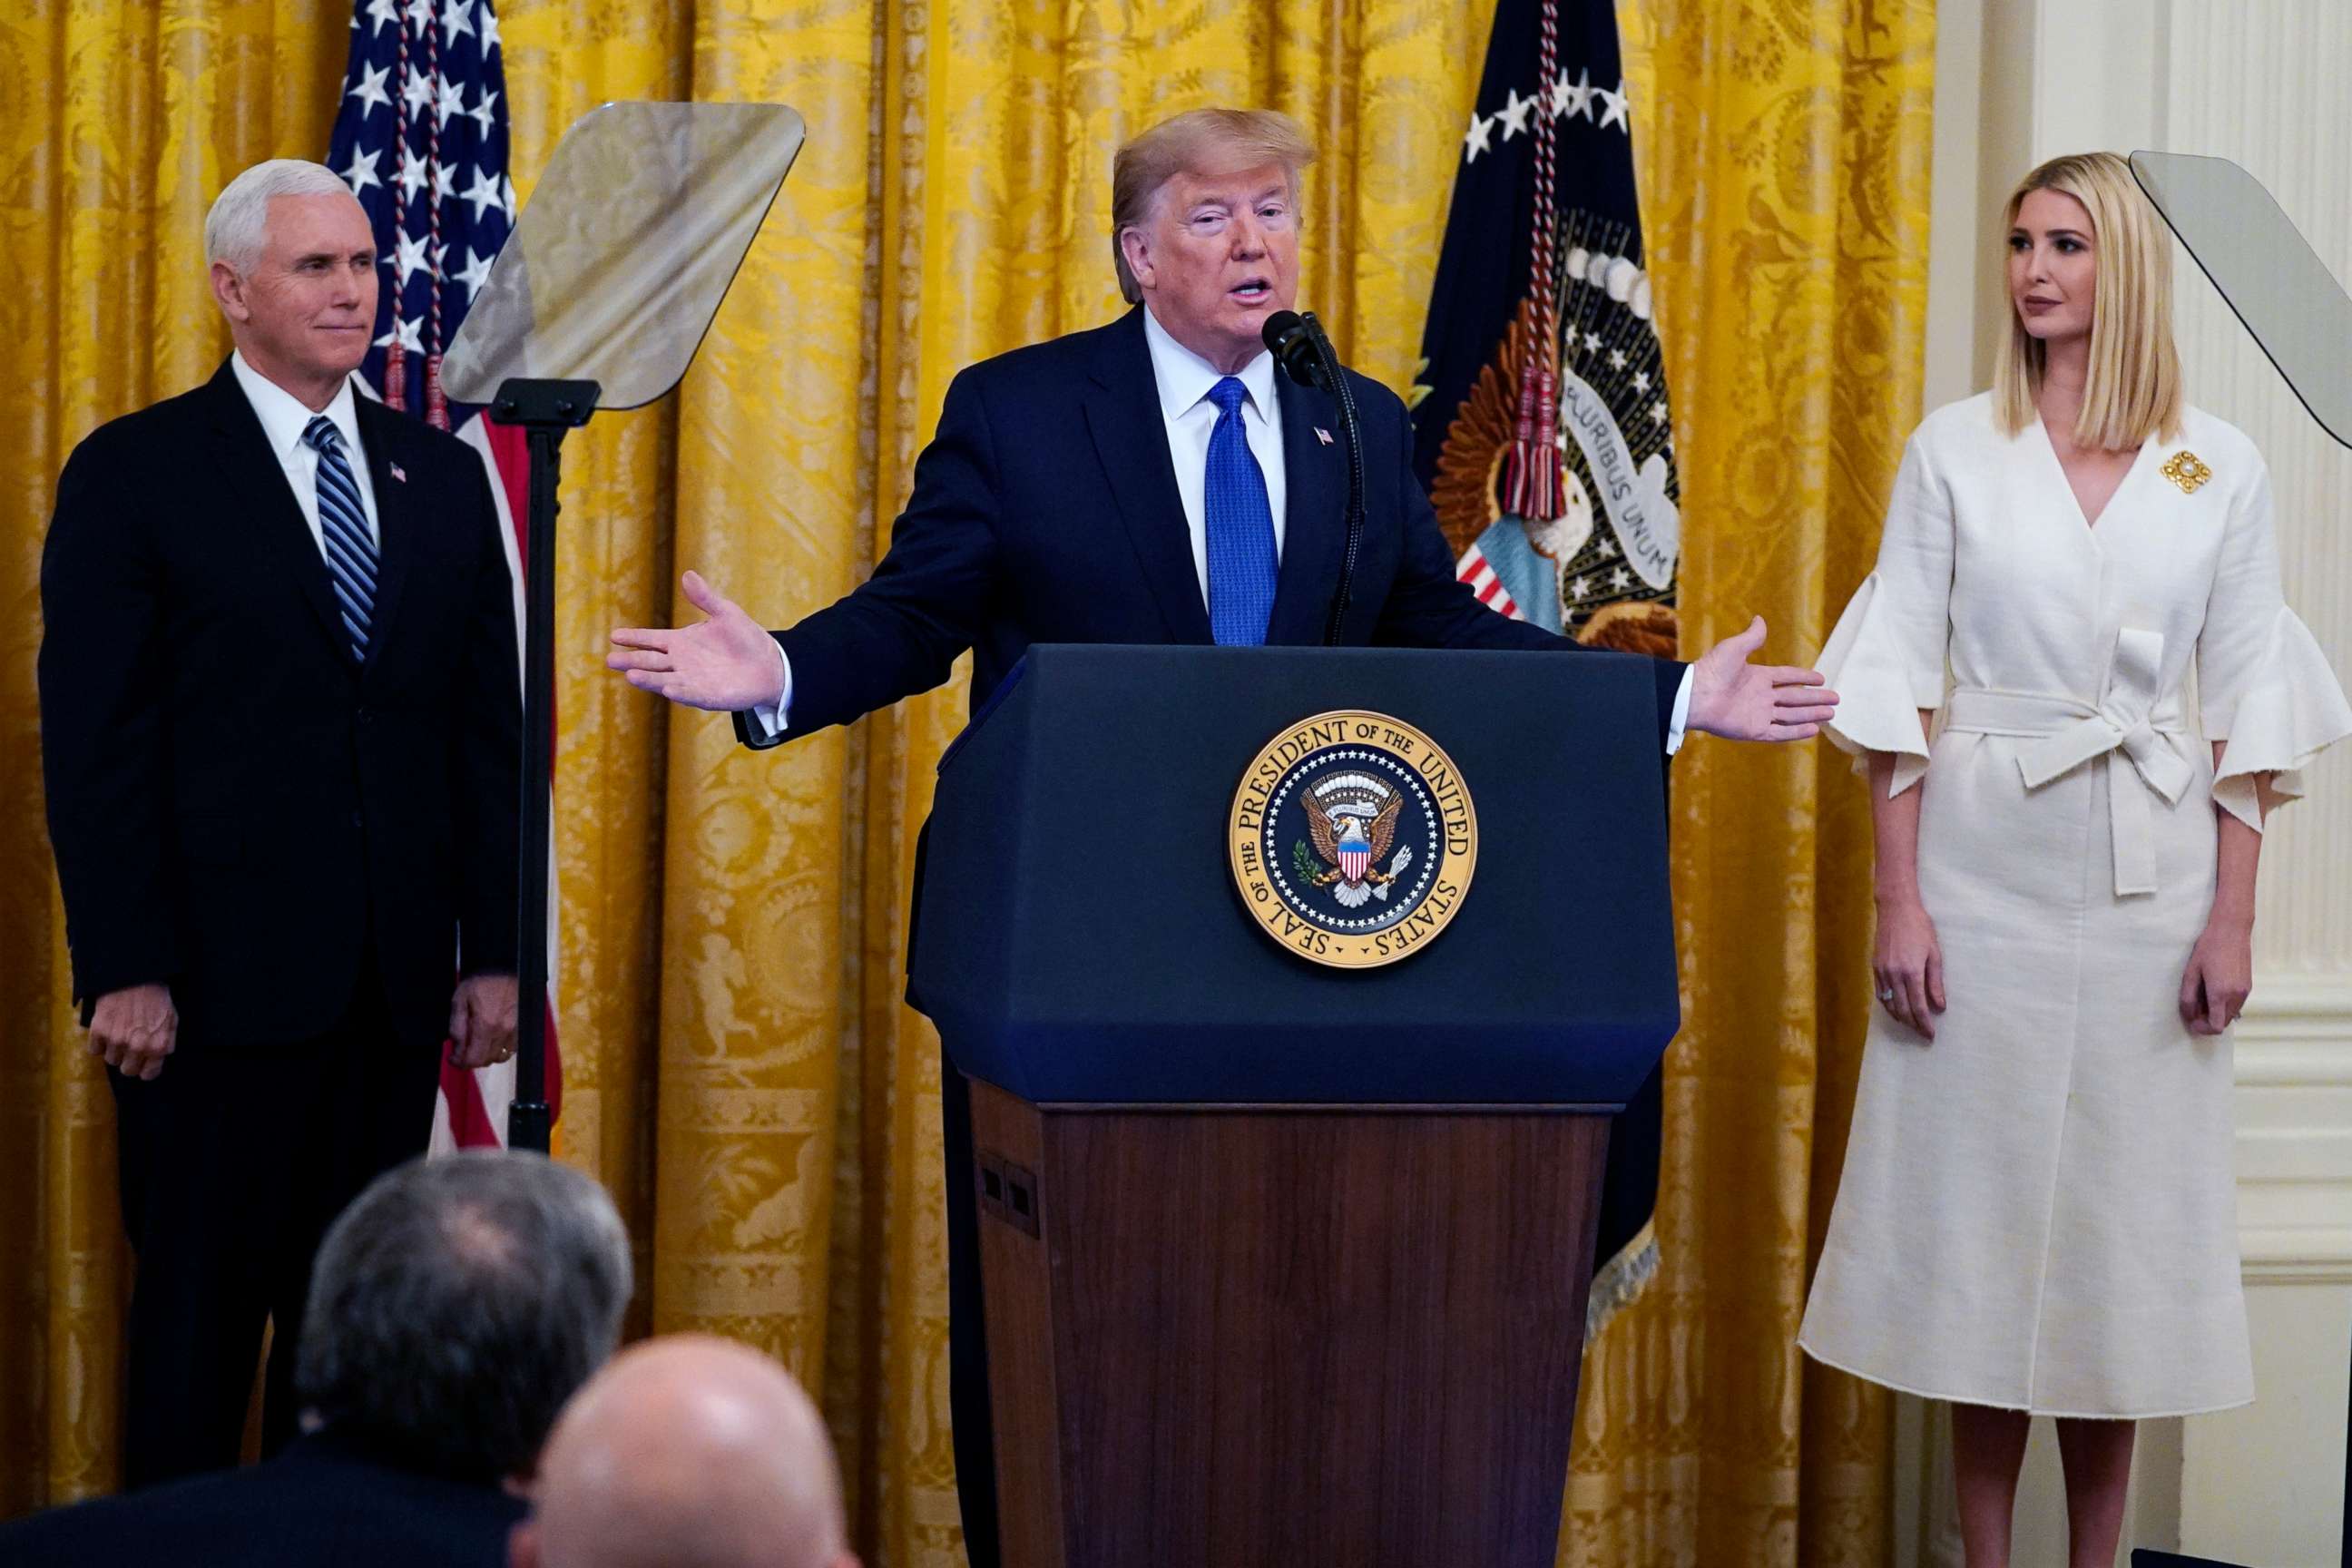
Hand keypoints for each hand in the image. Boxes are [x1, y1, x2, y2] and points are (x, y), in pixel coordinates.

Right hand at [90, 984, 177, 1079]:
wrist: (135, 978)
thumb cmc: (156, 998)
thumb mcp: (172, 1021)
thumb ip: (166, 1043)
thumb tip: (159, 1058)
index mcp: (158, 1047)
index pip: (149, 1075)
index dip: (145, 1069)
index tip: (142, 1064)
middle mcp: (138, 1047)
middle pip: (128, 1070)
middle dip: (129, 1061)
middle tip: (129, 1048)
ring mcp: (117, 1041)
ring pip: (111, 1061)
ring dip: (114, 1051)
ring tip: (119, 1034)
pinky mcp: (99, 1032)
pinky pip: (94, 1050)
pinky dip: (98, 1043)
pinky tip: (106, 1031)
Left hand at [448, 973, 520, 1068]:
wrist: (506, 967)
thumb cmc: (482, 981)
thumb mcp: (460, 1000)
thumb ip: (457, 1027)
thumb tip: (457, 1048)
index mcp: (486, 1025)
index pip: (473, 1059)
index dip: (459, 1063)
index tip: (452, 1058)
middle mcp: (503, 1031)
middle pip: (486, 1061)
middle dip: (471, 1059)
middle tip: (461, 1050)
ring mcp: (515, 1030)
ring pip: (499, 1057)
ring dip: (486, 1055)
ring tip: (477, 1044)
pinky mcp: (521, 1027)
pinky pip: (511, 1049)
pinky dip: (499, 1049)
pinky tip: (491, 1038)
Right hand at [607, 571, 783, 711]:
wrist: (768, 664)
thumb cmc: (745, 638)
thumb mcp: (725, 612)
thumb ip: (704, 597)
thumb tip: (687, 574)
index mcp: (681, 641)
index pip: (651, 639)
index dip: (634, 637)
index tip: (614, 636)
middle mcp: (681, 662)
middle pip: (650, 661)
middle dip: (630, 660)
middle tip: (610, 659)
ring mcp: (691, 679)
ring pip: (662, 678)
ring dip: (647, 678)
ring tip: (630, 674)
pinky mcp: (705, 695)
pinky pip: (687, 693)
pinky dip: (676, 691)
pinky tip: (666, 688)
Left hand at [1686, 615, 1838, 741]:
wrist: (1695, 695)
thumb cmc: (1712, 670)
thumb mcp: (1734, 648)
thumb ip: (1752, 637)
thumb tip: (1760, 618)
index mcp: (1757, 677)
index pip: (1787, 677)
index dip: (1804, 677)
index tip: (1822, 679)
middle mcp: (1760, 696)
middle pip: (1795, 698)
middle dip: (1815, 699)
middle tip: (1836, 699)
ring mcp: (1758, 714)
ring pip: (1791, 716)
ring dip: (1811, 714)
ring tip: (1831, 714)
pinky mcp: (1754, 730)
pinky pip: (1779, 733)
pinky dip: (1796, 732)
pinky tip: (1814, 729)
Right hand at [1874, 897, 1945, 1039]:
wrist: (1896, 910)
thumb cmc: (1920, 928)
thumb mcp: (1934, 954)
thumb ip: (1935, 982)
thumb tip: (1939, 1006)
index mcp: (1912, 972)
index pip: (1918, 1006)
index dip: (1924, 1023)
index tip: (1931, 1034)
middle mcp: (1894, 975)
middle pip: (1902, 1009)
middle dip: (1913, 1024)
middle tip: (1923, 1033)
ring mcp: (1882, 972)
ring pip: (1889, 1004)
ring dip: (1900, 1017)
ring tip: (1911, 1024)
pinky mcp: (1875, 968)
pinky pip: (1881, 994)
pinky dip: (1889, 1005)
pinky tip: (1896, 1008)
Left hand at [2179, 919, 2251, 1035]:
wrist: (2231, 931)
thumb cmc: (2208, 948)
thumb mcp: (2191, 972)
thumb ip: (2188, 997)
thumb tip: (2189, 1015)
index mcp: (2220, 994)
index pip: (2216, 1027)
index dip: (2203, 1029)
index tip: (2193, 1021)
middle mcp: (2236, 996)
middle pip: (2223, 1022)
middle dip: (2208, 1020)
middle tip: (2194, 1007)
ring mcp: (2245, 992)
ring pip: (2231, 1014)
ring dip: (2217, 1012)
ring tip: (2203, 996)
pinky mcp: (2248, 986)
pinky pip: (2236, 1004)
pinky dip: (2225, 1004)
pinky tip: (2214, 989)